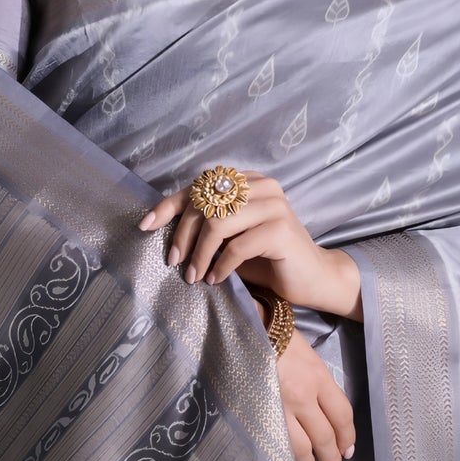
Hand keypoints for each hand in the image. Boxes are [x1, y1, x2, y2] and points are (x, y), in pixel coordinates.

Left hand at [137, 171, 361, 320]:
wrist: (313, 278)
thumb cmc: (269, 259)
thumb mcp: (232, 237)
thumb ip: (208, 225)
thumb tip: (162, 226)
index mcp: (249, 181)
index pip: (200, 186)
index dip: (169, 205)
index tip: (145, 225)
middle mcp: (263, 186)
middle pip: (205, 204)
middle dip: (182, 236)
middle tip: (174, 262)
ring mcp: (274, 206)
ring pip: (217, 223)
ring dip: (199, 254)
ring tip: (193, 276)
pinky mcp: (280, 230)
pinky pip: (236, 246)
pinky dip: (220, 266)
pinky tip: (215, 279)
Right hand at [267, 317, 355, 460]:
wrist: (245, 327)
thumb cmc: (277, 335)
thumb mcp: (307, 355)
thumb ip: (317, 383)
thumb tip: (323, 410)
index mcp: (319, 377)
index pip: (342, 414)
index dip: (348, 436)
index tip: (348, 450)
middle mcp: (304, 395)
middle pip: (325, 435)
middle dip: (333, 458)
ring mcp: (280, 405)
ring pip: (302, 445)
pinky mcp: (260, 410)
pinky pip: (278, 440)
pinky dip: (286, 456)